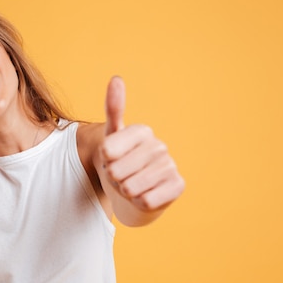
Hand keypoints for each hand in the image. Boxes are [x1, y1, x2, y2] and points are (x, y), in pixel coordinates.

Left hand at [101, 77, 184, 211]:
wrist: (134, 195)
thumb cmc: (120, 164)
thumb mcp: (110, 138)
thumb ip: (113, 109)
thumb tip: (116, 78)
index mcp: (142, 131)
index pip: (107, 151)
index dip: (104, 161)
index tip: (111, 159)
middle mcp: (159, 145)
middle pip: (117, 172)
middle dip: (114, 179)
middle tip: (121, 176)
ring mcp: (171, 165)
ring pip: (130, 188)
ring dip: (125, 193)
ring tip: (132, 186)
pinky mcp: (178, 186)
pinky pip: (146, 201)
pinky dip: (139, 203)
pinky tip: (145, 196)